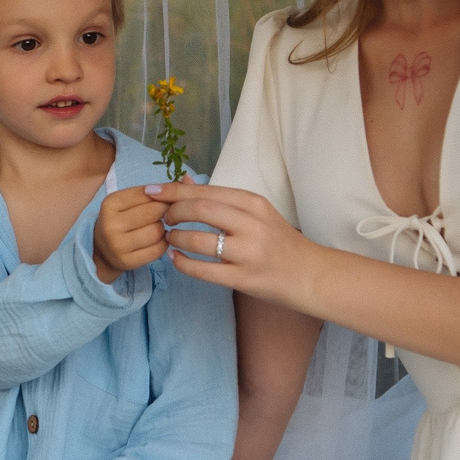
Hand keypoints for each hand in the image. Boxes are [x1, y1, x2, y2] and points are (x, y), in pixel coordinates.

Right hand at [91, 185, 167, 282]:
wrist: (102, 250)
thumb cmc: (122, 220)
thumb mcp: (130, 202)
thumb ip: (156, 191)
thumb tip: (187, 179)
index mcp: (111, 203)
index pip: (147, 192)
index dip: (163, 195)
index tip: (167, 199)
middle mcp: (110, 223)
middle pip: (154, 212)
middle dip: (165, 212)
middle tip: (166, 214)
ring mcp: (117, 244)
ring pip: (157, 231)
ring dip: (164, 230)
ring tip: (158, 228)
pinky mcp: (126, 261)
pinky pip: (157, 250)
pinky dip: (163, 244)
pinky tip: (158, 241)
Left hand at [154, 182, 326, 304]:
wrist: (309, 274)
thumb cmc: (279, 242)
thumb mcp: (255, 213)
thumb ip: (219, 198)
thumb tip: (183, 181)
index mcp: (253, 203)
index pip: (206, 191)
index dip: (173, 191)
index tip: (151, 192)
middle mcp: (252, 224)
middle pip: (200, 210)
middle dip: (172, 212)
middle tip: (162, 218)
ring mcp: (248, 252)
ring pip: (198, 240)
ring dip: (175, 237)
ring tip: (169, 238)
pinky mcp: (244, 278)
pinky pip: (203, 270)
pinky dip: (183, 263)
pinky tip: (176, 258)